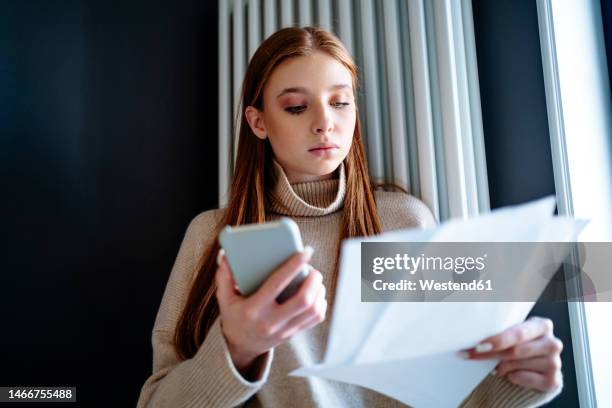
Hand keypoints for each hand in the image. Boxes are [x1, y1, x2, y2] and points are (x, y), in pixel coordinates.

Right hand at [215, 247, 326, 373]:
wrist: (240, 347)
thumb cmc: (234, 316)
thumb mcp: (224, 298)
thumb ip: (224, 276)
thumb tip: (225, 254)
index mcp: (254, 309)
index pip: (277, 284)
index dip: (294, 266)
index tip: (305, 252)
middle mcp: (271, 321)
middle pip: (303, 300)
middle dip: (313, 281)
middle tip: (313, 269)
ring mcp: (284, 330)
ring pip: (313, 310)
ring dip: (319, 291)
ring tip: (315, 279)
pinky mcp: (293, 334)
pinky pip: (315, 319)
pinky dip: (320, 304)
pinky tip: (316, 294)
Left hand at [459, 316, 562, 391]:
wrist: (531, 371)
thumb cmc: (518, 348)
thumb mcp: (513, 336)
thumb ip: (503, 333)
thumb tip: (475, 338)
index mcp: (542, 326)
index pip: (518, 333)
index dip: (498, 340)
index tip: (479, 346)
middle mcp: (552, 343)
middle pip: (515, 351)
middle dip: (489, 354)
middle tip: (471, 355)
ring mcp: (555, 363)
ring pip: (516, 365)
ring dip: (500, 367)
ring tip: (495, 367)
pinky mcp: (553, 381)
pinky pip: (523, 379)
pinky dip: (511, 377)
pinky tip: (509, 375)